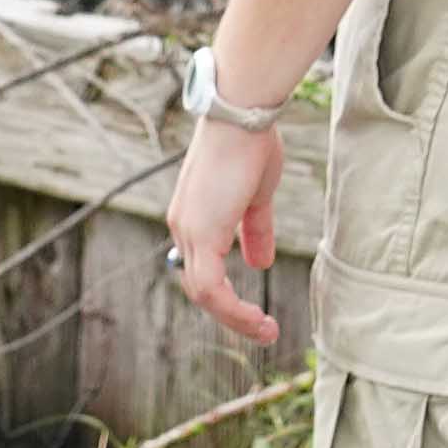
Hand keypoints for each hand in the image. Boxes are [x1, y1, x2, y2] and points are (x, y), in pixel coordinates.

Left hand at [166, 115, 289, 348]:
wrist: (242, 116)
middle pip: (199, 287)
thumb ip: (255, 232)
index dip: (226, 295)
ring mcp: (188, 232)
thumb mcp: (256, 197)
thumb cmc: (250, 145)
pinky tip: (257, 320)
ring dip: (235, 318)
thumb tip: (261, 263)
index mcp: (191, 218)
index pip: (201, 269)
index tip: (254, 312)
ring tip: (265, 331)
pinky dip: (233, 310)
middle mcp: (182, 228)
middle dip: (231, 314)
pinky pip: (212, 288)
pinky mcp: (202, 234)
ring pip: (204, 294)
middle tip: (263, 329)